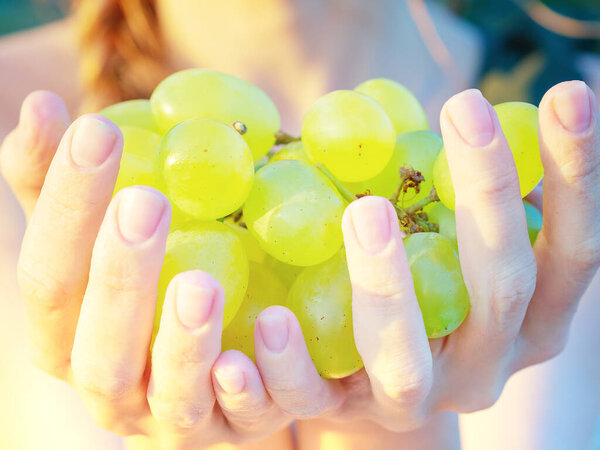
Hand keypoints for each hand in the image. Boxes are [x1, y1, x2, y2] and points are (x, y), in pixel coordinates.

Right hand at [0, 93, 331, 448]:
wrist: (221, 348)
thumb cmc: (146, 286)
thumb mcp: (106, 233)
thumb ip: (67, 186)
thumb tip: (40, 107)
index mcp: (67, 338)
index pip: (46, 280)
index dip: (66, 209)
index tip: (99, 130)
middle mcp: (110, 388)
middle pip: (98, 347)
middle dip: (118, 277)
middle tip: (145, 203)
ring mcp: (173, 418)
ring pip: (167, 395)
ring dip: (181, 343)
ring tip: (200, 283)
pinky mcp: (234, 428)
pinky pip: (241, 416)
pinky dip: (247, 385)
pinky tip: (268, 329)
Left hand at [246, 80, 599, 431]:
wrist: (376, 383)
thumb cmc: (426, 291)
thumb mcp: (456, 250)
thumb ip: (462, 202)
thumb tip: (461, 113)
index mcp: (529, 320)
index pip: (572, 251)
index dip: (577, 176)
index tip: (569, 94)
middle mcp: (487, 363)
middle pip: (501, 287)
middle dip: (488, 194)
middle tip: (465, 107)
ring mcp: (420, 397)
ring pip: (406, 355)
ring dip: (387, 283)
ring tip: (366, 211)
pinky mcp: (349, 413)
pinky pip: (316, 396)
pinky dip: (291, 361)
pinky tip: (271, 320)